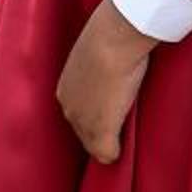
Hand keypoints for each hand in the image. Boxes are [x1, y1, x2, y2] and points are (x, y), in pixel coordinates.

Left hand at [56, 0, 155, 164]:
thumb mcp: (97, 52)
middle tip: (121, 123)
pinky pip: (107, 155)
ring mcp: (82, 122)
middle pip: (83, 133)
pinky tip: (125, 144)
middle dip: (101, 132)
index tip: (112, 112)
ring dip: (109, 142)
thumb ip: (99, 66)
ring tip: (124, 132)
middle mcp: (68, 107)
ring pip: (94, 145)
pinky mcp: (99, 132)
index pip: (79, 114)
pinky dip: (117, 153)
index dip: (97, 116)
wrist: (111, 39)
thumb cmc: (110, 37)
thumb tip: (116, 66)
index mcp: (65, 88)